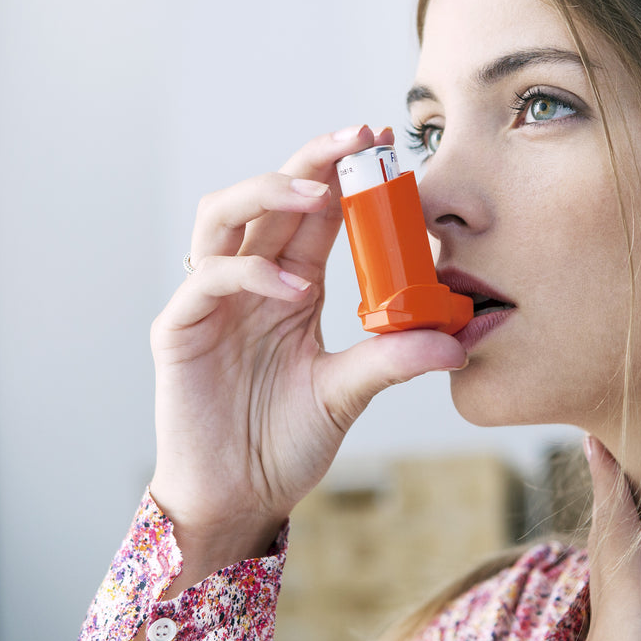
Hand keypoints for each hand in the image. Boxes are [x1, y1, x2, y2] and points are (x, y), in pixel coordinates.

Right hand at [147, 126, 465, 572]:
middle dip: (313, 161)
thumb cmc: (284, 444)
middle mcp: (247, 282)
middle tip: (359, 141)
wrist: (238, 498)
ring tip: (322, 197)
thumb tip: (461, 338)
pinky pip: (209, 278)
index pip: (314, 213)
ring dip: (272, 194)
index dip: (343, 174)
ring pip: (222, 214)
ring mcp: (210, 301)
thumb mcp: (350, 393)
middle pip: (269, 196)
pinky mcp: (179, 329)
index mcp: (289, 287)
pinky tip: (294, 289)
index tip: (385, 145)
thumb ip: (396, 359)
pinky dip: (252, 272)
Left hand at [536, 436, 640, 640]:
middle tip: (601, 459)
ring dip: (612, 543)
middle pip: (604, 551)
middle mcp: (607, 632)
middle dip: (608, 502)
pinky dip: (623, 587)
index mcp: (620, 620)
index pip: (613, 536)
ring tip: (619, 516)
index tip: (592, 438)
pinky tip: (633, 607)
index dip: (608, 486)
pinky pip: (617, 616)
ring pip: (607, 584)